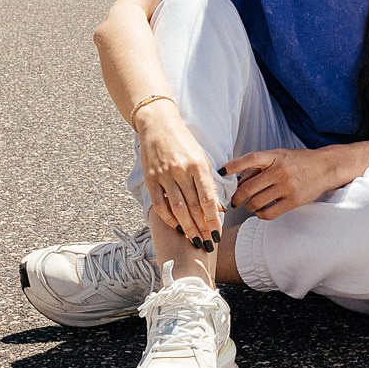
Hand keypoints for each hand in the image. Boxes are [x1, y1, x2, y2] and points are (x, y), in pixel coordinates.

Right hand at [135, 107, 223, 245]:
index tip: (218, 233)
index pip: (208, 198)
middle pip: (194, 207)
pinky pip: (160, 205)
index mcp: (198, 164)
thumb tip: (217, 207)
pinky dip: (169, 219)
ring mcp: (164, 175)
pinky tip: (177, 227)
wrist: (157, 124)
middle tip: (208, 242)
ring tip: (195, 240)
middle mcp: (181, 171)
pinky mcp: (150, 179)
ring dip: (188, 228)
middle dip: (202, 228)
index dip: (213, 219)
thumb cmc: (184, 141)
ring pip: (178, 209)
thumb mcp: (201, 157)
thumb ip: (207, 181)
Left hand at [225, 147, 345, 220]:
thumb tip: (237, 180)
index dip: (233, 166)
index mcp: (274, 157)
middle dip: (237, 198)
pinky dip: (260, 214)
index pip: (249, 159)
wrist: (325, 167)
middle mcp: (279, 171)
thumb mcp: (279, 156)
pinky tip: (261, 211)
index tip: (221, 172)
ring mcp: (286, 187)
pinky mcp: (293, 201)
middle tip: (234, 201)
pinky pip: (269, 213)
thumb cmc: (298, 161)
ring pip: (256, 203)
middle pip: (248, 188)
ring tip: (250, 205)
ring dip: (249, 207)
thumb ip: (260, 165)